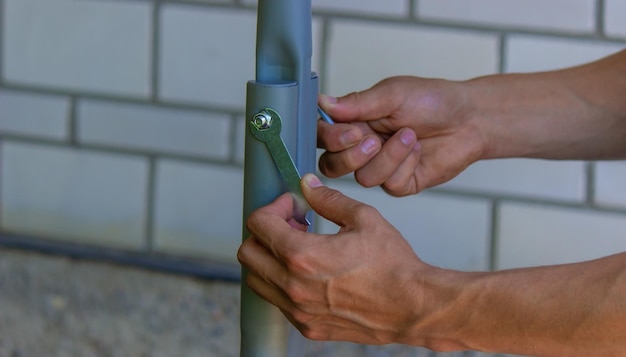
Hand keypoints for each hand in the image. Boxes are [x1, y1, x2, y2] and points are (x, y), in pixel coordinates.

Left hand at [238, 174, 437, 344]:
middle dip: (265, 232)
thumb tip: (308, 186)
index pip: (258, 224)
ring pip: (257, 280)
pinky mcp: (307, 326)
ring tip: (301, 249)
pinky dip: (283, 282)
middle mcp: (293, 286)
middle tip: (293, 225)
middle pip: (248, 253)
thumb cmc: (393, 266)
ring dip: (270, 259)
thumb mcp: (363, 219)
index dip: (273, 207)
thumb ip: (328, 200)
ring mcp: (298, 310)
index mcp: (302, 256)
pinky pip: (277, 301)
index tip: (293, 206)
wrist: (412, 307)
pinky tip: (310, 272)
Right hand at [318, 76, 485, 195]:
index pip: (322, 137)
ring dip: (389, 156)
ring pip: (363, 178)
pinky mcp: (401, 183)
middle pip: (332, 166)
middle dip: (351, 156)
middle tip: (373, 139)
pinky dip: (406, 164)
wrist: (469, 118)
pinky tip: (419, 150)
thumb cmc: (432, 101)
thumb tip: (323, 102)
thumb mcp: (392, 94)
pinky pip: (390, 185)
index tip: (352, 130)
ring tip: (410, 136)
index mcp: (354, 122)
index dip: (330, 139)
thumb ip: (357, 103)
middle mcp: (362, 148)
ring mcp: (381, 168)